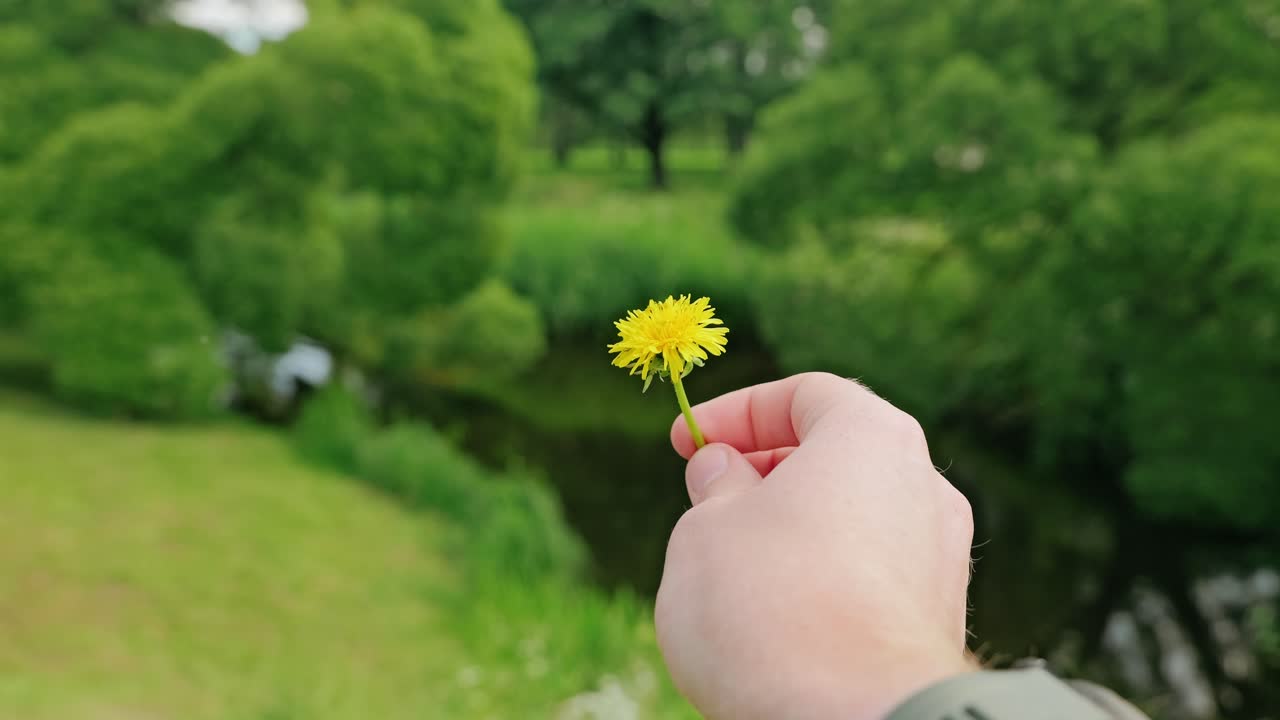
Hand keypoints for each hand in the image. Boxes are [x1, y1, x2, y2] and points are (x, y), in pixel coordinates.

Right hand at [655, 373, 975, 718]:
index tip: (683, 442)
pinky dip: (820, 579)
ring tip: (730, 566)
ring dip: (789, 530)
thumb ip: (715, 486)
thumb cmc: (767, 606)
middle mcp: (923, 487)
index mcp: (873, 437)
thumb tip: (724, 470)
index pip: (804, 394)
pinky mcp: (936, 624)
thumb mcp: (706, 527)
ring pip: (852, 520)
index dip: (734, 411)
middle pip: (834, 456)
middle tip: (705, 500)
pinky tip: (773, 617)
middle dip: (761, 471)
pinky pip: (868, 578)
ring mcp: (939, 560)